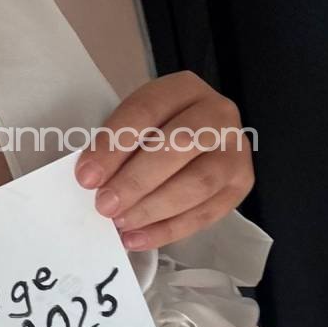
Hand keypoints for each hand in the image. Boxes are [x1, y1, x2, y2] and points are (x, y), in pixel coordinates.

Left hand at [74, 71, 254, 250]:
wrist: (198, 137)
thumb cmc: (157, 131)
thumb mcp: (132, 124)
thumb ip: (114, 145)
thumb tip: (92, 179)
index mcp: (184, 89)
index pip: (146, 111)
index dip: (113, 145)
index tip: (87, 176)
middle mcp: (217, 114)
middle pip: (179, 145)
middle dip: (136, 180)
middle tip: (105, 204)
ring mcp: (235, 150)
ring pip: (199, 182)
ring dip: (153, 208)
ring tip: (121, 223)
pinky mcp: (240, 184)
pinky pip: (206, 214)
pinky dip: (168, 230)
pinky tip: (138, 238)